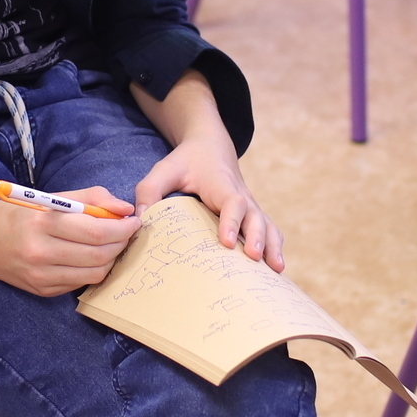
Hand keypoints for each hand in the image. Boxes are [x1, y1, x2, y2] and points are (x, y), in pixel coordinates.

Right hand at [0, 188, 139, 296]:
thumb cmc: (17, 214)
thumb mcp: (49, 197)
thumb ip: (90, 198)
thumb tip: (125, 208)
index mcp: (42, 224)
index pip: (95, 232)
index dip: (122, 228)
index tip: (134, 221)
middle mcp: (40, 253)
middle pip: (98, 255)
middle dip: (121, 244)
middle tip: (127, 233)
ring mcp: (41, 277)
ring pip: (94, 274)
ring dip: (111, 259)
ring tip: (113, 244)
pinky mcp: (43, 291)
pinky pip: (80, 283)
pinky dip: (93, 270)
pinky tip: (91, 257)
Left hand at [134, 139, 283, 269]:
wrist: (211, 146)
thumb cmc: (186, 161)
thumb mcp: (164, 170)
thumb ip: (149, 191)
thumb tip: (141, 219)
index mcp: (221, 185)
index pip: (232, 202)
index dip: (231, 221)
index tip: (225, 242)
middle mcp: (242, 196)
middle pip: (256, 216)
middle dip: (258, 238)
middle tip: (253, 258)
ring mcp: (251, 206)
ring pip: (268, 225)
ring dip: (273, 246)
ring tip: (275, 269)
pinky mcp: (252, 216)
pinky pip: (269, 230)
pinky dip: (274, 247)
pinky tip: (274, 269)